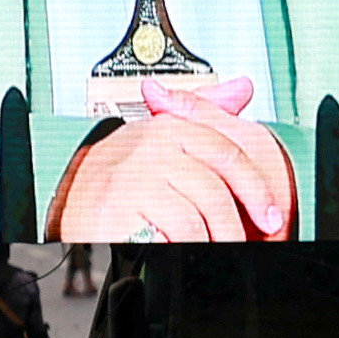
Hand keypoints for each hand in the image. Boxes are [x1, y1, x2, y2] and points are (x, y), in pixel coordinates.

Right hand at [54, 111, 294, 244]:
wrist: (68, 199)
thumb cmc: (119, 174)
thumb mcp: (164, 137)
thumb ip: (203, 113)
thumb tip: (242, 88)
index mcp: (168, 127)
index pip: (227, 153)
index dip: (256, 188)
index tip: (271, 214)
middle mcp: (151, 146)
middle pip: (215, 192)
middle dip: (234, 226)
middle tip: (243, 242)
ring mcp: (133, 176)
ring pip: (195, 218)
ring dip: (211, 241)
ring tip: (212, 249)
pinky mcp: (119, 206)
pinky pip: (170, 233)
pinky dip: (184, 248)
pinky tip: (183, 248)